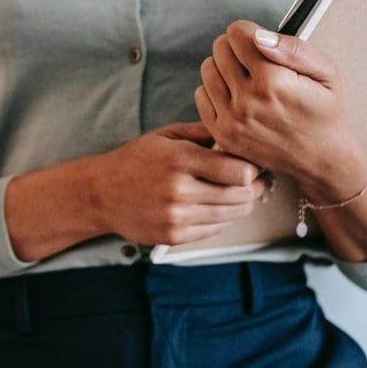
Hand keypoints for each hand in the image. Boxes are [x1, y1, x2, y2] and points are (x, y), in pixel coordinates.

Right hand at [88, 121, 271, 245]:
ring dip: (247, 205)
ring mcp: (176, 216)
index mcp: (179, 159)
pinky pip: (215, 229)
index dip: (255, 168)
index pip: (238, 170)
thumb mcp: (165, 136)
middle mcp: (179, 190)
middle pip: (240, 195)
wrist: (100, 194)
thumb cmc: (134, 161)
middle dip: (258, 188)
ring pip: (231, 215)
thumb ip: (202, 132)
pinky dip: (226, 219)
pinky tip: (227, 208)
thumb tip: (237, 131)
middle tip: (265, 181)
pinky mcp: (174, 236)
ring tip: (253, 195)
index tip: (258, 163)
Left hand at [194, 19, 366, 200]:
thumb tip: (258, 36)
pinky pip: (200, 94)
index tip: (261, 43)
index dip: (250, 33)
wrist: (320, 159)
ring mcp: (231, 120)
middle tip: (256, 62)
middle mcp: (247, 101)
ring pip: (207, 69)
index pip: (236, 33)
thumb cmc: (325, 111)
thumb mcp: (327, 73)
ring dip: (224, 68)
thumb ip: (293, 49)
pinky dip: (215, 91)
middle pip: (219, 49)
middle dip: (237, 49)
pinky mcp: (221, 134)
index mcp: (273, 82)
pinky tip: (237, 97)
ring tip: (247, 79)